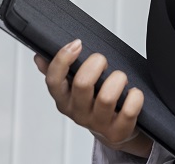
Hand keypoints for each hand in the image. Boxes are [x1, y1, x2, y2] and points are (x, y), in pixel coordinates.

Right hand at [34, 40, 151, 156]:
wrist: (114, 131)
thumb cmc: (94, 102)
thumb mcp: (74, 88)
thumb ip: (59, 72)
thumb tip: (40, 56)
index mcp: (64, 99)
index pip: (53, 80)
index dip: (63, 59)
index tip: (77, 43)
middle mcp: (78, 113)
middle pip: (82, 84)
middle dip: (97, 63)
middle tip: (103, 61)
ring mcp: (98, 124)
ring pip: (107, 97)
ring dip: (118, 79)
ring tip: (121, 78)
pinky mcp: (118, 131)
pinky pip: (129, 110)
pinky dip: (135, 96)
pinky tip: (132, 93)